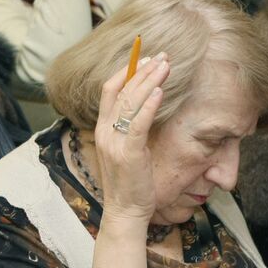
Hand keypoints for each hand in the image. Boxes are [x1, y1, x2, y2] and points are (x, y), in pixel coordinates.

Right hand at [93, 54, 169, 222]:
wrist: (125, 211)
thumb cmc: (129, 182)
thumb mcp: (124, 150)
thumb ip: (128, 128)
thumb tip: (145, 106)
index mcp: (102, 129)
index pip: (109, 90)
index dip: (126, 70)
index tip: (144, 58)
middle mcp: (105, 132)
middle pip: (122, 90)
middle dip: (143, 70)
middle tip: (162, 56)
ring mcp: (115, 142)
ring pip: (131, 102)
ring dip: (150, 80)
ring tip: (166, 66)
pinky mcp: (129, 153)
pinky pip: (139, 123)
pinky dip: (150, 105)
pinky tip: (161, 91)